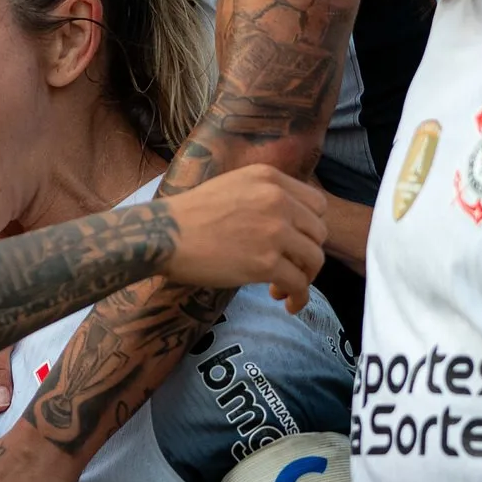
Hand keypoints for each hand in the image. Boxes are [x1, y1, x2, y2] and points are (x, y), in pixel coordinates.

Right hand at [158, 164, 326, 306]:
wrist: (163, 235)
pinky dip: (298, 297)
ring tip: (284, 289)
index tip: (298, 243)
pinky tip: (287, 303)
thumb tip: (286, 224)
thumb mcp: (231, 186)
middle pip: (319, 232)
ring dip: (305, 278)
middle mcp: (277, 199)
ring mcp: (274, 231)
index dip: (311, 228)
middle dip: (307, 254)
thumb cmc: (188, 216)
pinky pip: (299, 283)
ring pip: (314, 259)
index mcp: (269, 178)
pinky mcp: (267, 262)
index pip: (316, 204)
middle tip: (290, 269)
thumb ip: (262, 196)